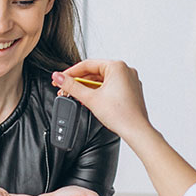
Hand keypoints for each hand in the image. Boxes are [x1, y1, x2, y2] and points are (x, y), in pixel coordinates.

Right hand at [56, 60, 195, 195]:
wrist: (136, 131)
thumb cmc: (121, 115)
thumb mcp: (90, 98)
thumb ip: (72, 86)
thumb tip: (59, 78)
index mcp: (117, 66)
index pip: (87, 64)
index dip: (70, 72)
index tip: (60, 78)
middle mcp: (125, 70)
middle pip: (94, 72)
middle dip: (78, 81)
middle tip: (65, 88)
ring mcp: (129, 80)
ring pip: (102, 80)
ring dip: (87, 87)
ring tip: (75, 96)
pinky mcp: (130, 90)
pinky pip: (110, 86)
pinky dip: (99, 91)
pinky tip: (90, 99)